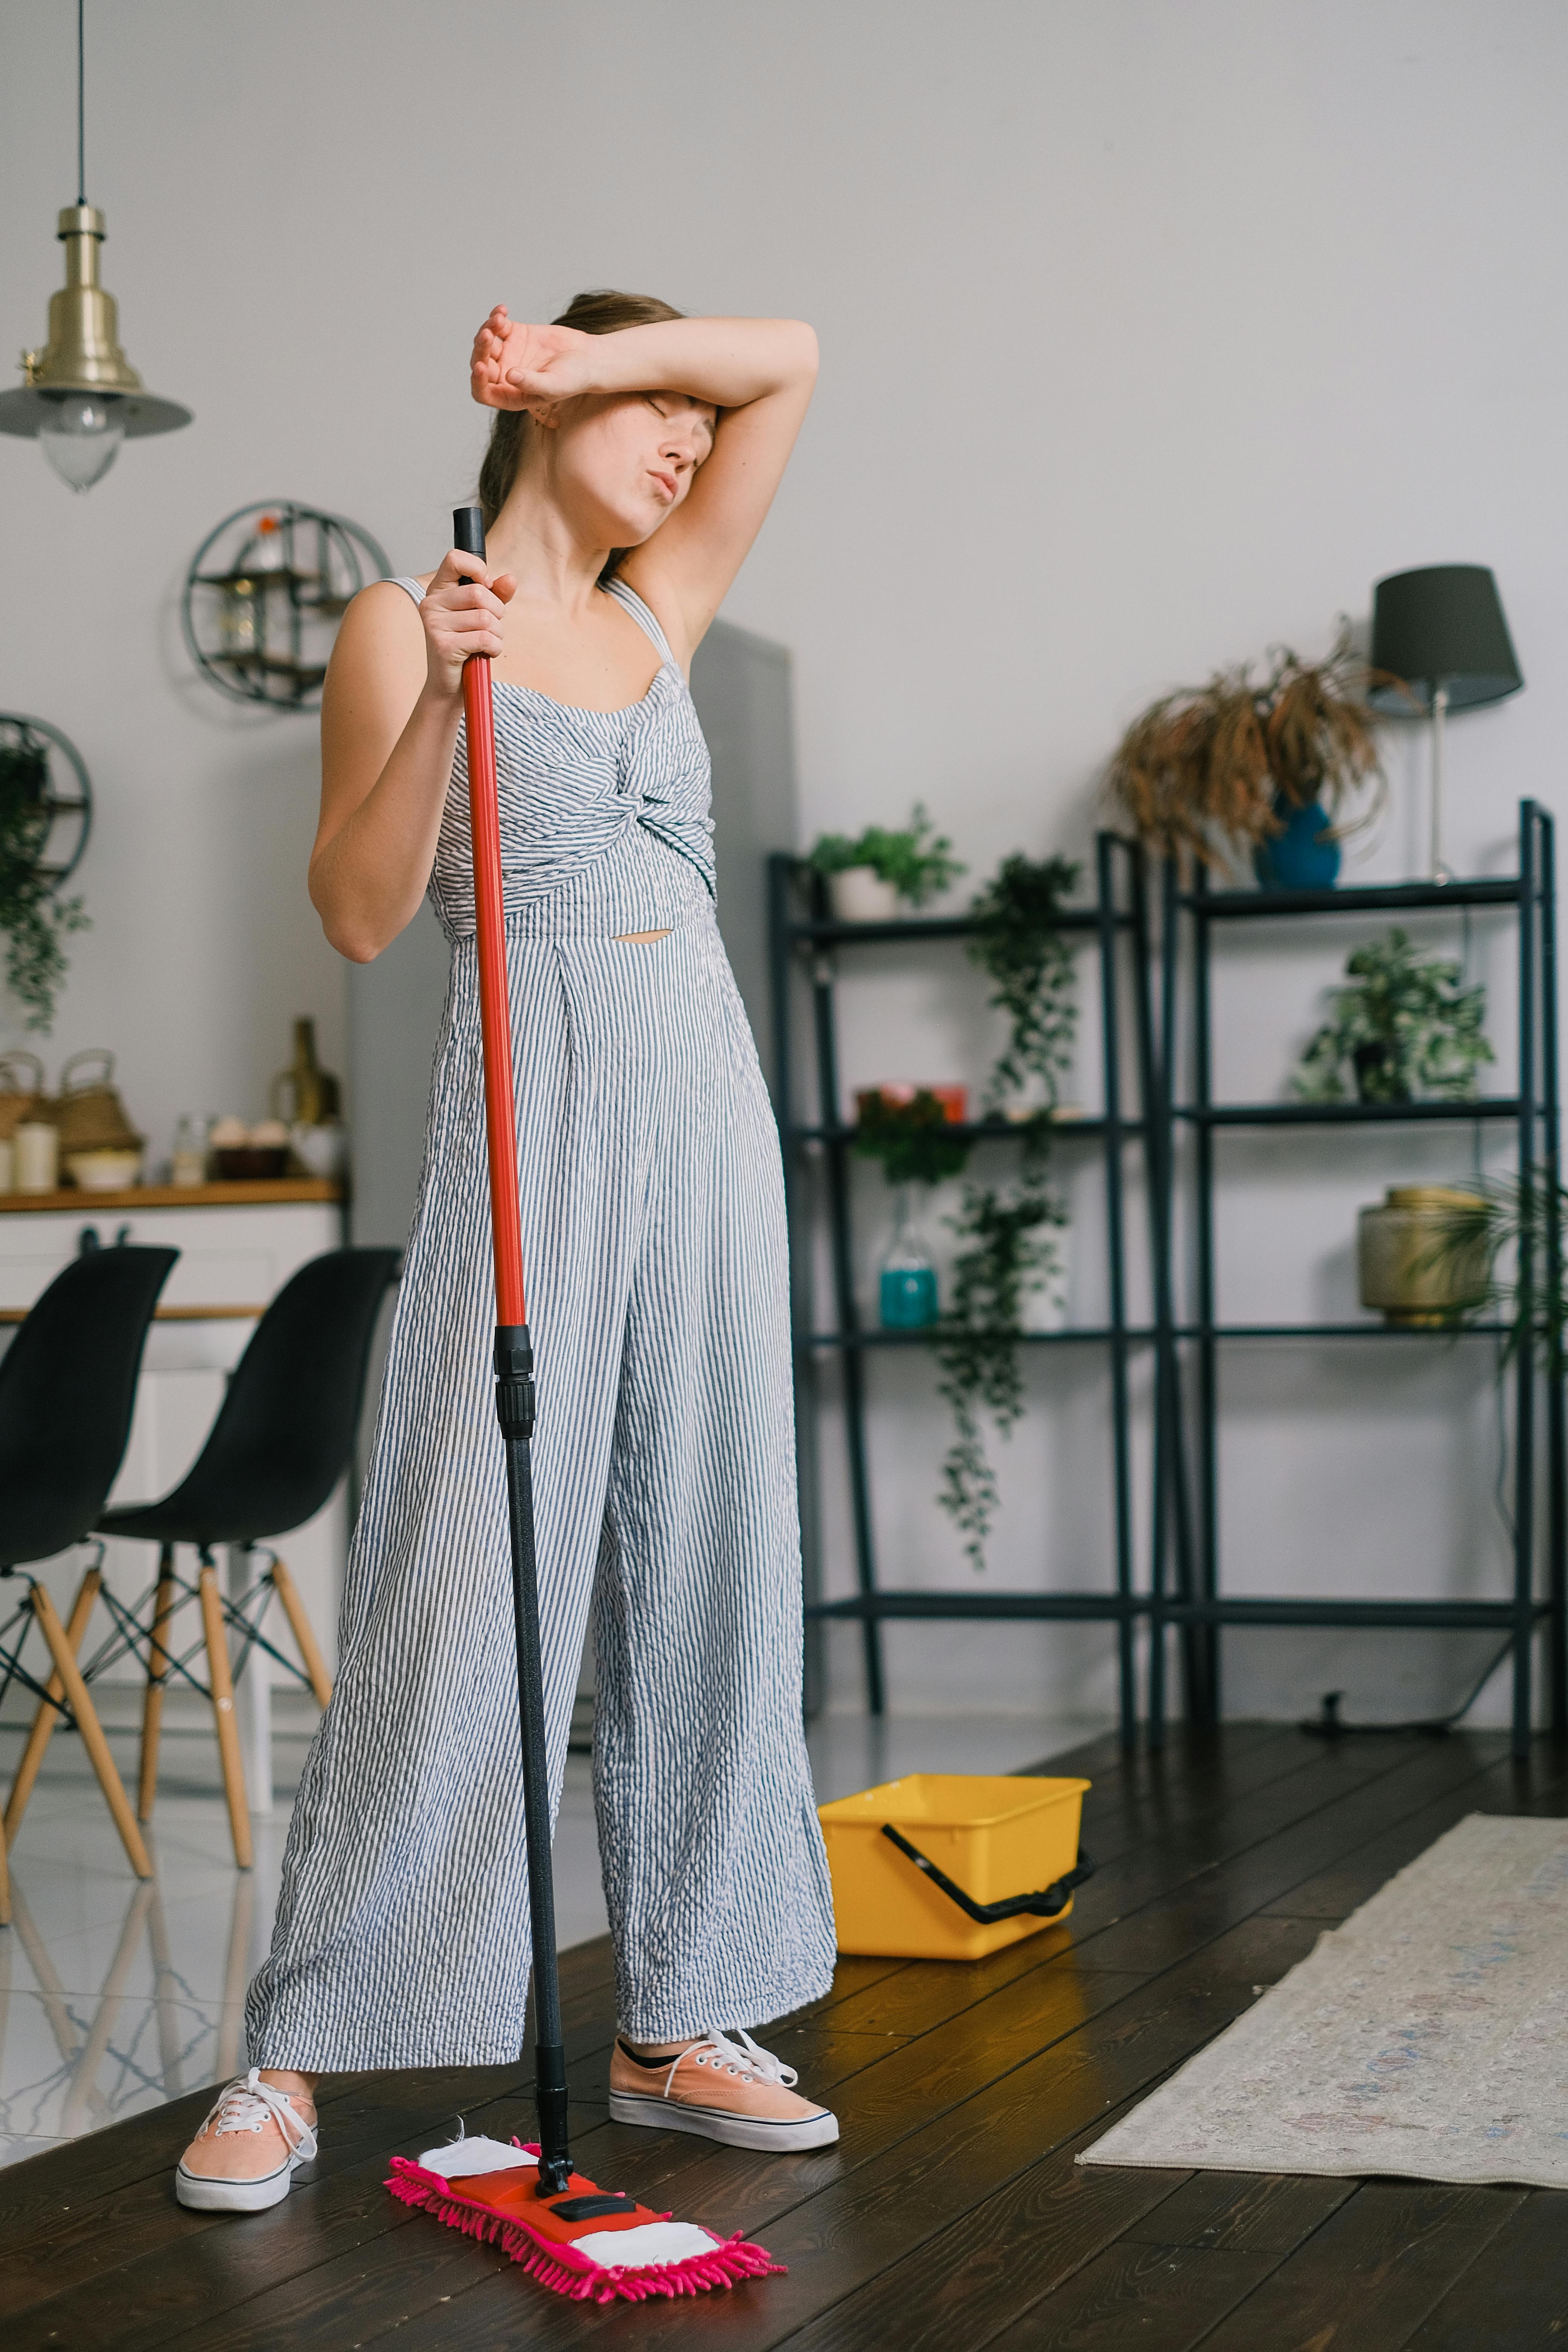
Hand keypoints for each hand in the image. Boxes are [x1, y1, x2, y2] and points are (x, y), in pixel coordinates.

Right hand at [417, 547, 516, 700]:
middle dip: (497, 612)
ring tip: (486, 643)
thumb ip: (497, 594)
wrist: (450, 686)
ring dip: (497, 634)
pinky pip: (485, 638)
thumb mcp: (483, 615)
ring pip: (485, 618)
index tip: (487, 587)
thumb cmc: (467, 647)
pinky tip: (485, 654)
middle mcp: (431, 603)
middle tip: (491, 627)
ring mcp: (434, 625)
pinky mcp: (443, 646)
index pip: (455, 559)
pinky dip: (494, 648)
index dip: (478, 570)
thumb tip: (511, 579)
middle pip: (479, 593)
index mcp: (438, 590)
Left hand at [470, 305, 597, 420]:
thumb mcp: (554, 385)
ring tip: (499, 319)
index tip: (481, 366)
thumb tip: (509, 375)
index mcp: (511, 394)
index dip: (478, 382)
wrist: (587, 358)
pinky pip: (497, 325)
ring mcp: (508, 354)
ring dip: (487, 329)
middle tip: (489, 335)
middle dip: (481, 349)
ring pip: (485, 343)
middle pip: (481, 363)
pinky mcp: (514, 334)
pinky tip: (502, 310)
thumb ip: (531, 383)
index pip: (484, 392)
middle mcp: (505, 376)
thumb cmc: (573, 379)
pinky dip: (496, 316)